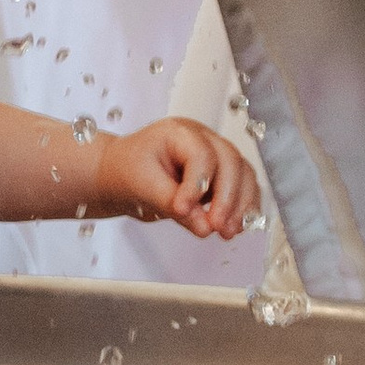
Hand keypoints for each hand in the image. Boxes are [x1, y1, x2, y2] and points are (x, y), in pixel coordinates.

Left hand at [96, 119, 262, 242]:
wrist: (121, 174)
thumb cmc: (126, 170)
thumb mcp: (140, 185)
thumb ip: (171, 203)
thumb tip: (203, 226)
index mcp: (178, 133)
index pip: (200, 155)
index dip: (196, 185)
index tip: (182, 210)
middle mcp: (203, 139)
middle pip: (230, 162)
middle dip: (227, 198)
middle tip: (217, 226)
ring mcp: (215, 155)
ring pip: (243, 174)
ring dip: (240, 205)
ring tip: (228, 232)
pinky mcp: (221, 175)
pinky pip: (243, 188)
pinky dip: (244, 208)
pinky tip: (236, 226)